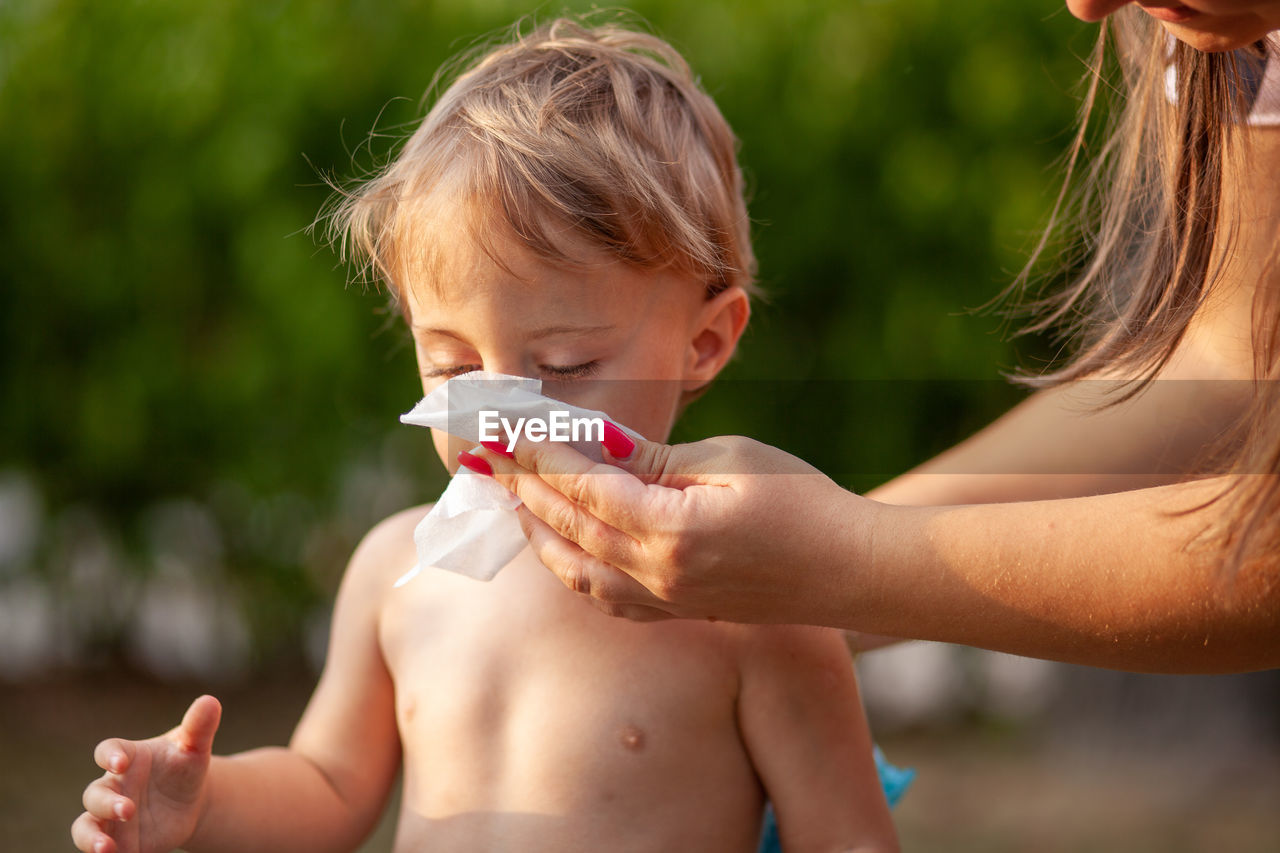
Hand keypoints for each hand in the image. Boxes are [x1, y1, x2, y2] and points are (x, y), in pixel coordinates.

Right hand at [71, 695, 221, 852]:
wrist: (189, 800)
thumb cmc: (184, 766)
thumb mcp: (194, 747)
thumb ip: (199, 726)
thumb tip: (211, 701)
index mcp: (128, 757)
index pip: (108, 751)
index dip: (109, 756)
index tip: (120, 763)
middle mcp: (113, 787)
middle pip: (94, 794)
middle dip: (105, 803)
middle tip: (126, 809)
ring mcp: (110, 817)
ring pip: (86, 827)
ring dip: (91, 837)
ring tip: (105, 848)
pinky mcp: (117, 842)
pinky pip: (101, 849)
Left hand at [474, 433, 871, 623]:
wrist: (853, 570)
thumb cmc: (803, 503)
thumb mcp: (730, 460)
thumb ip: (656, 460)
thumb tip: (596, 446)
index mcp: (671, 530)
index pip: (584, 486)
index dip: (540, 452)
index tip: (506, 426)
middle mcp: (658, 574)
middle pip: (568, 526)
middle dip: (521, 485)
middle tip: (485, 454)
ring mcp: (667, 600)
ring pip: (576, 569)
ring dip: (537, 530)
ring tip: (510, 496)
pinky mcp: (678, 611)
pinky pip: (604, 597)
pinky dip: (570, 569)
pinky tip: (558, 548)